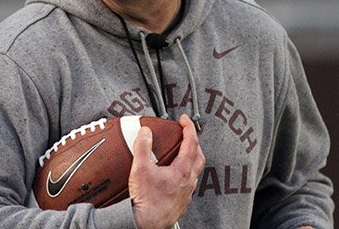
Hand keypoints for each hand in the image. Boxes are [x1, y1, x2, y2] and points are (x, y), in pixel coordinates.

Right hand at [129, 114, 204, 228]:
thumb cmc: (147, 203)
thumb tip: (146, 132)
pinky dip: (184, 173)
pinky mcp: (181, 201)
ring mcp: (186, 192)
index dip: (189, 128)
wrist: (147, 225)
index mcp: (182, 170)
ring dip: (190, 158)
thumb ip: (143, 147)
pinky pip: (188, 182)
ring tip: (180, 153)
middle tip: (185, 134)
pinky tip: (173, 175)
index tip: (184, 120)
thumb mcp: (140, 170)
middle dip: (193, 142)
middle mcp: (188, 181)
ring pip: (195, 170)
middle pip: (198, 156)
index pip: (191, 143)